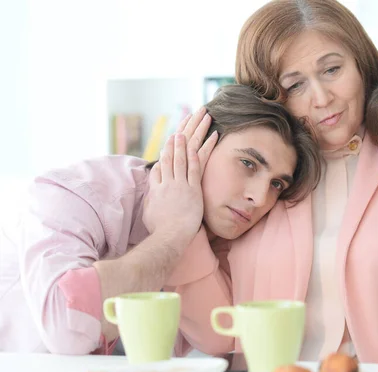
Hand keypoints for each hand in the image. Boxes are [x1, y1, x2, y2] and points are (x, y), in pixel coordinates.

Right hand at [143, 107, 217, 242]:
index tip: (177, 132)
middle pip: (175, 148)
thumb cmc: (159, 231)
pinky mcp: (191, 187)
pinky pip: (199, 163)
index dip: (171, 145)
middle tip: (192, 112)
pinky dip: (205, 148)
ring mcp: (179, 182)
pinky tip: (212, 135)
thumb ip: (153, 201)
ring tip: (203, 116)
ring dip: (196, 131)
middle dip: (184, 128)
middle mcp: (167, 179)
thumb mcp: (151, 213)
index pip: (164, 160)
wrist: (167, 238)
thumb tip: (153, 198)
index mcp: (158, 185)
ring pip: (187, 151)